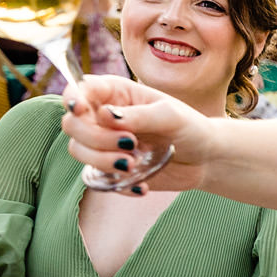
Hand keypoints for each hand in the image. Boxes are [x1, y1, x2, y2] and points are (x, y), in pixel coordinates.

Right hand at [60, 75, 210, 192]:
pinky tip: (142, 186)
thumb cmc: (190, 127)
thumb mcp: (171, 116)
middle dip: (94, 137)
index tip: (81, 110)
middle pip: (72, 124)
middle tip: (130, 144)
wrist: (205, 159)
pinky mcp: (110, 168)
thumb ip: (139, 115)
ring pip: (77, 150)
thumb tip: (104, 115)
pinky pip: (96, 178)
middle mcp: (102, 117)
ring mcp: (104, 144)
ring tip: (134, 165)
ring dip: (101, 160)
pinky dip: (116, 184)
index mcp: (115, 93)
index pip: (79, 90)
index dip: (73, 98)